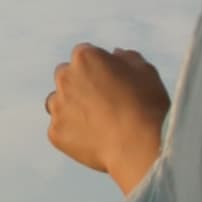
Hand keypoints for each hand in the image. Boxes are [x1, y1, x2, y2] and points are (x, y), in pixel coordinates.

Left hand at [46, 45, 168, 195]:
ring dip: (70, 107)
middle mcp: (65, 78)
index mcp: (84, 57)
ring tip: (96, 122)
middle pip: (65, 76)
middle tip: (102, 102)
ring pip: (57, 102)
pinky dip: (72, 133)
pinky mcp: (55, 132)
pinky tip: (94, 140)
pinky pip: (59, 129)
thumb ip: (127, 57)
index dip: (98, 68)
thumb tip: (115, 54)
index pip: (84, 55)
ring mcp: (58, 106)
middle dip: (78, 85)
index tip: (112, 82)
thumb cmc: (146, 105)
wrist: (139, 146)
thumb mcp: (145, 71)